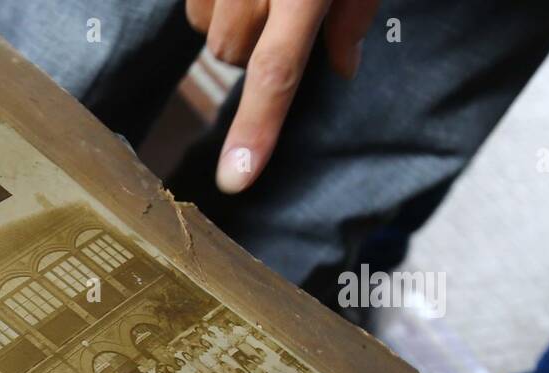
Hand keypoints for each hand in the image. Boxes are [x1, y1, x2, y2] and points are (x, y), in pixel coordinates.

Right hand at [186, 0, 379, 192]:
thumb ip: (354, 14)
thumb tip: (344, 66)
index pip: (275, 73)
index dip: (255, 128)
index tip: (234, 179)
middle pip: (230, 53)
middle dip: (254, 43)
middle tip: (287, 6)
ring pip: (205, 28)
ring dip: (229, 17)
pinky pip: (193, 2)